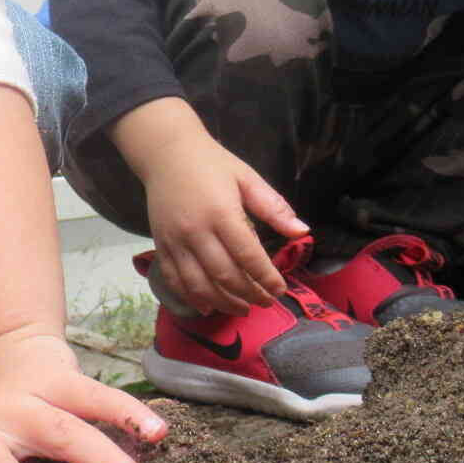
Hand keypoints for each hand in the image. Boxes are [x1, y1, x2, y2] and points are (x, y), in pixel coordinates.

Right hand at [139, 132, 305, 313]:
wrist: (166, 152)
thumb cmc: (211, 164)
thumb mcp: (247, 178)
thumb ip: (274, 207)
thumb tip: (303, 232)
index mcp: (221, 213)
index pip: (248, 256)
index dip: (266, 278)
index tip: (280, 290)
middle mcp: (196, 231)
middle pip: (224, 276)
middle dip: (249, 295)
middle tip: (265, 303)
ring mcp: (174, 241)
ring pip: (199, 285)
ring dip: (222, 303)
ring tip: (241, 309)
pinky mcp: (160, 245)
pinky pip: (174, 280)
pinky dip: (191, 298)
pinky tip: (208, 307)